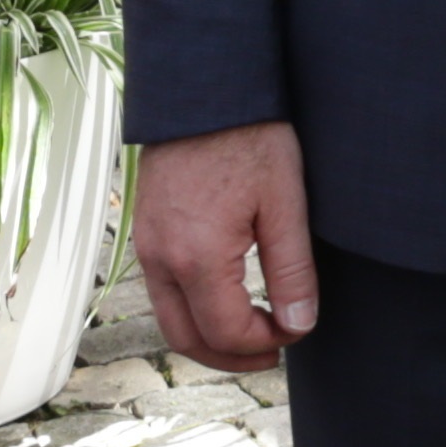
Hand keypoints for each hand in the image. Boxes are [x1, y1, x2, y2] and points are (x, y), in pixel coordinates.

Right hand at [133, 120, 317, 373]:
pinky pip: (163, 291)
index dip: (266, 343)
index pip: (227, 332)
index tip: (298, 332)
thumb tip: (300, 325)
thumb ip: (292, 270)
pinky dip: (193, 310)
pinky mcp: (145, 231)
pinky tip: (226, 299)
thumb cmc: (251, 138)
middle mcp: (161, 259)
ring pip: (170, 319)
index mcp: (196, 257)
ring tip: (254, 333)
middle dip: (232, 357)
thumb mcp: (286, 203)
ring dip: (210, 337)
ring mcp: (146, 246)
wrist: (204, 89)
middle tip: (274, 353)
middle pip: (187, 339)